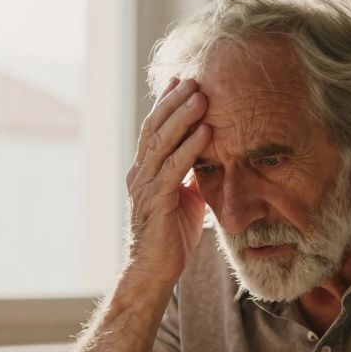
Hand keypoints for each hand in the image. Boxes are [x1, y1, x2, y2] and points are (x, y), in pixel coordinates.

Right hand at [124, 78, 212, 286]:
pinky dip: (190, 149)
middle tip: (192, 79)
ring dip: (182, 118)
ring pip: (162, 143)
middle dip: (173, 102)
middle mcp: (140, 174)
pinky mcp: (157, 202)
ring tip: (200, 97)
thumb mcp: (186, 200)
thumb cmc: (171, 239)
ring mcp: (145, 187)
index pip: (153, 130)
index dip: (166, 105)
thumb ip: (192, 177)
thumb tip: (210, 159)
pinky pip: (173, 169)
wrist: (155, 272)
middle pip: (154, 129)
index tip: (181, 82)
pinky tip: (206, 132)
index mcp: (144, 172)